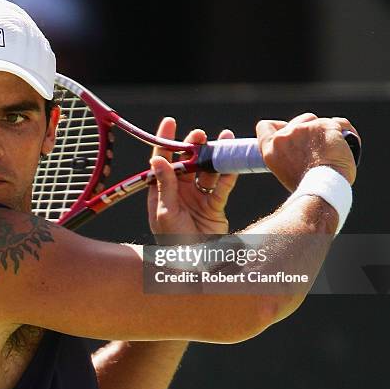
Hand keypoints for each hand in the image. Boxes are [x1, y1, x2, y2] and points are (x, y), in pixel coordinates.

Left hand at [147, 117, 238, 234]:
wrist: (194, 265)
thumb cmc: (172, 242)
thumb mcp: (165, 213)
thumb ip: (164, 186)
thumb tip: (157, 159)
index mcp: (161, 192)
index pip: (161, 161)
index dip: (165, 141)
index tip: (170, 122)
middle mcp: (179, 192)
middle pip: (186, 162)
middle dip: (193, 147)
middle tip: (199, 135)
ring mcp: (197, 198)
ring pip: (206, 171)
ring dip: (213, 156)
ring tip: (222, 139)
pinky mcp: (215, 206)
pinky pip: (222, 186)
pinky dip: (228, 174)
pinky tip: (232, 162)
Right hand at [256, 113, 359, 190]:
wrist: (323, 188)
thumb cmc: (308, 186)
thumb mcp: (285, 170)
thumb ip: (287, 154)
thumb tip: (300, 147)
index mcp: (270, 150)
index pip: (265, 127)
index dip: (278, 127)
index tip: (289, 135)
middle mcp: (284, 137)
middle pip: (298, 121)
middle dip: (308, 130)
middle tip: (317, 147)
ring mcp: (303, 129)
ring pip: (318, 120)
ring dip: (325, 129)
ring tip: (334, 146)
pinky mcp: (324, 126)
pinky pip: (340, 123)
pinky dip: (346, 132)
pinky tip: (348, 143)